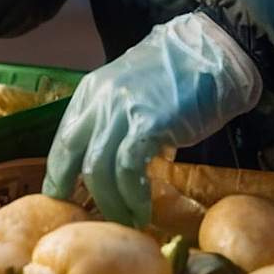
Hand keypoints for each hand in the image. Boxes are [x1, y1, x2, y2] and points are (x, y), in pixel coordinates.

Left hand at [43, 12, 261, 226]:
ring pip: (98, 168)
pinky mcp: (148, 124)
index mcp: (92, 90)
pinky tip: (142, 209)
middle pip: (71, 153)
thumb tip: (109, 160)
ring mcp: (122, 110)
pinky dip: (132, 196)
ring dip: (110, 202)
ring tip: (125, 219)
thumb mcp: (133, 92)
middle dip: (70, 189)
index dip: (58, 170)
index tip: (59, 195)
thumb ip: (115, 119)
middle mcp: (100, 99)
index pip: (64, 136)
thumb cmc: (181, 76)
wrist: (215, 53)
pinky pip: (129, 170)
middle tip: (85, 218)